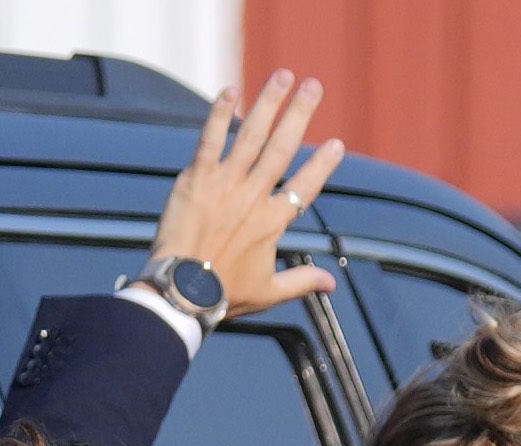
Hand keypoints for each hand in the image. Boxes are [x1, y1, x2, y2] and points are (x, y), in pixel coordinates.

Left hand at [152, 69, 345, 316]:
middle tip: (314, 86)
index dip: (323, 164)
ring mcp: (226, 184)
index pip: (305, 186)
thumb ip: (302, 282)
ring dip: (269, 103)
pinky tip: (231, 90)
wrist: (183, 290)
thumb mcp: (270, 292)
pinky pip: (210, 139)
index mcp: (273, 222)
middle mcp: (254, 196)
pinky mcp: (198, 179)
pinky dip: (220, 114)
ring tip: (283, 76)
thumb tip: (332, 283)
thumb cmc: (224, 294)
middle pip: (283, 148)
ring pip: (252, 135)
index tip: (337, 144)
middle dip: (300, 114)